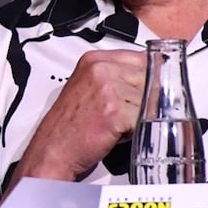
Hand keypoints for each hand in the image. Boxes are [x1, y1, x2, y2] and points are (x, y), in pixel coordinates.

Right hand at [8, 48, 145, 191]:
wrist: (53, 149)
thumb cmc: (70, 125)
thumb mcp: (89, 88)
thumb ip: (116, 77)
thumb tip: (151, 77)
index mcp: (94, 60)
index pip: (142, 58)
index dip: (152, 77)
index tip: (155, 89)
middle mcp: (101, 69)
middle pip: (150, 76)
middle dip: (149, 97)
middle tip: (134, 113)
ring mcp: (108, 88)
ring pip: (150, 98)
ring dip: (141, 114)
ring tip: (121, 124)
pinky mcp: (115, 110)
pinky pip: (144, 117)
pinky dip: (137, 129)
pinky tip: (119, 133)